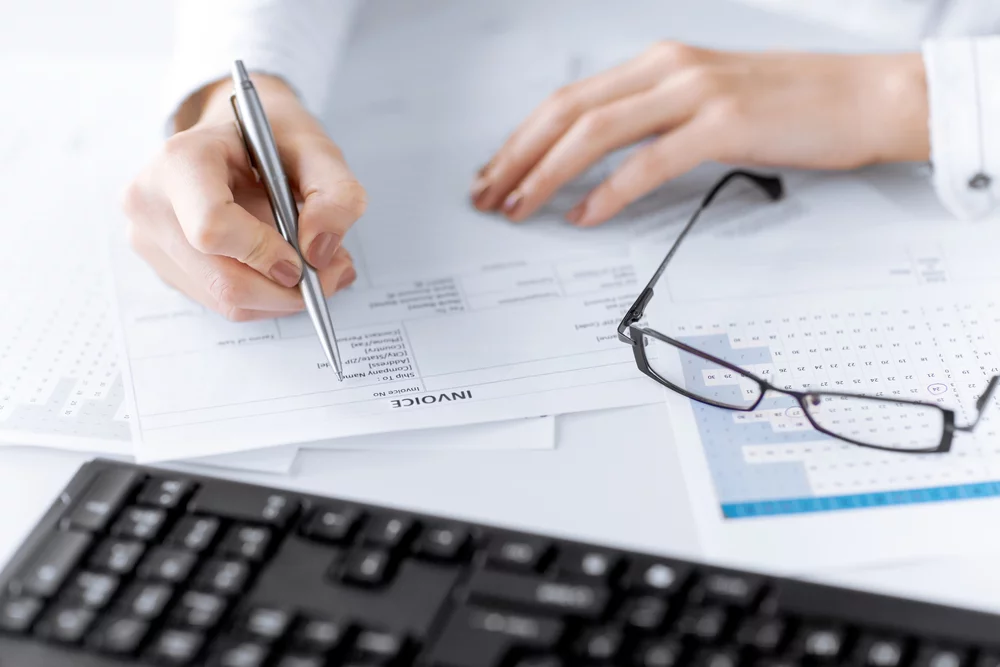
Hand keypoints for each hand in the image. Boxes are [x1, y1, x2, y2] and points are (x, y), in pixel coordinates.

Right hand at [123, 75, 366, 320]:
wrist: (236, 135)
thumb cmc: (272, 138)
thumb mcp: (318, 149)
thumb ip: (336, 195)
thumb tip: (319, 252)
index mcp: (181, 161)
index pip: (212, 228)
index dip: (266, 253)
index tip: (305, 257)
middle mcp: (152, 203)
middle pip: (222, 279)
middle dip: (287, 289)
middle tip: (331, 273)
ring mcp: (151, 240)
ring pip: (226, 301)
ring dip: (281, 296)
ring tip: (313, 265)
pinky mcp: (167, 267)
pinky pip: (222, 303)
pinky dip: (265, 297)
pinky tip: (282, 267)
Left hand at [472, 43, 927, 226]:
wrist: (866, 97)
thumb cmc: (791, 105)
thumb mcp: (707, 102)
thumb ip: (656, 120)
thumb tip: (602, 160)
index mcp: (659, 63)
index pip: (570, 100)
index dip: (524, 137)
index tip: (497, 171)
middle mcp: (668, 69)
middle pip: (567, 112)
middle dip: (517, 156)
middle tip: (488, 194)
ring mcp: (694, 93)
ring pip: (595, 133)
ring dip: (547, 174)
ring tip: (520, 207)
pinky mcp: (722, 125)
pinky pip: (648, 162)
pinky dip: (608, 192)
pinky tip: (585, 215)